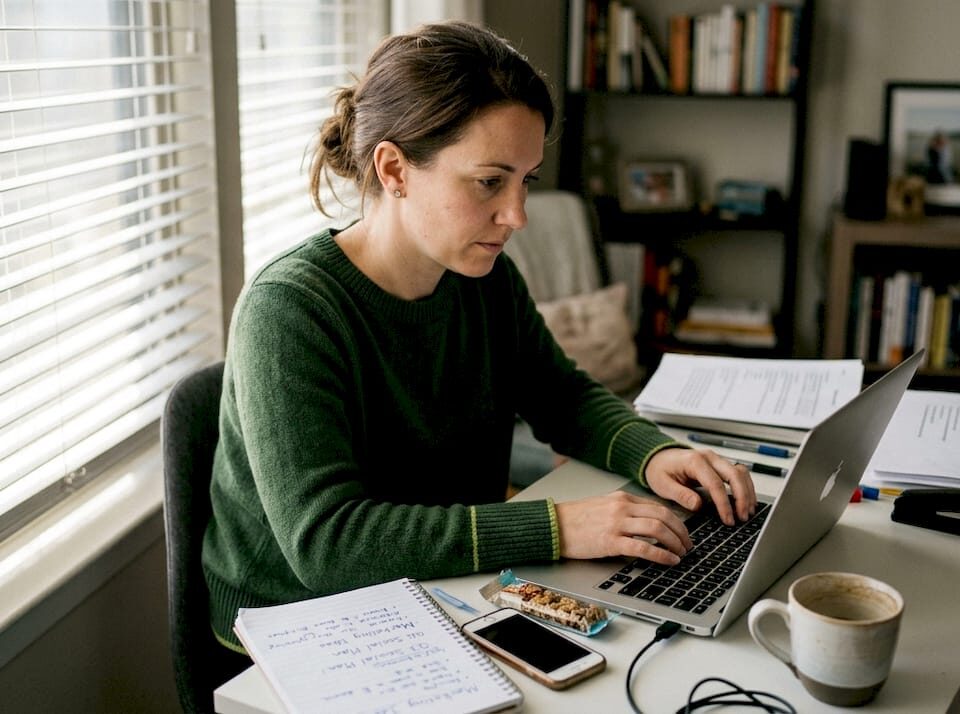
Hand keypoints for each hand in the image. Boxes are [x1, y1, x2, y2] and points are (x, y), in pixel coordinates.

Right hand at [555, 491, 693, 564]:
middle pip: (663, 516)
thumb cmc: (576, 520)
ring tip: (681, 554)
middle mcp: (622, 508)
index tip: (683, 533)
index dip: (677, 521)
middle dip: (681, 532)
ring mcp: (616, 523)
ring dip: (675, 542)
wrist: (553, 525)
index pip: (658, 507)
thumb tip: (649, 524)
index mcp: (622, 499)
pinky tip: (669, 561)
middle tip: (688, 545)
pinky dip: (661, 555)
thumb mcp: (604, 507)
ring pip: (657, 528)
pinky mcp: (610, 541)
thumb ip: (625, 512)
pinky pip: (643, 547)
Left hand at [644, 447, 756, 525]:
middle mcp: (708, 457)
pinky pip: (739, 473)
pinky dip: (746, 487)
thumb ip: (680, 495)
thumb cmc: (660, 469)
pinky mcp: (720, 464)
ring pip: (741, 472)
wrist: (658, 457)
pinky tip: (746, 501)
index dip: (724, 504)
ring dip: (747, 492)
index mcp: (694, 461)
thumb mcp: (662, 484)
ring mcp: (716, 459)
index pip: (715, 484)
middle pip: (734, 475)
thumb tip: (697, 505)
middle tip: (742, 517)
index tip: (728, 519)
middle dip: (742, 497)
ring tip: (747, 512)